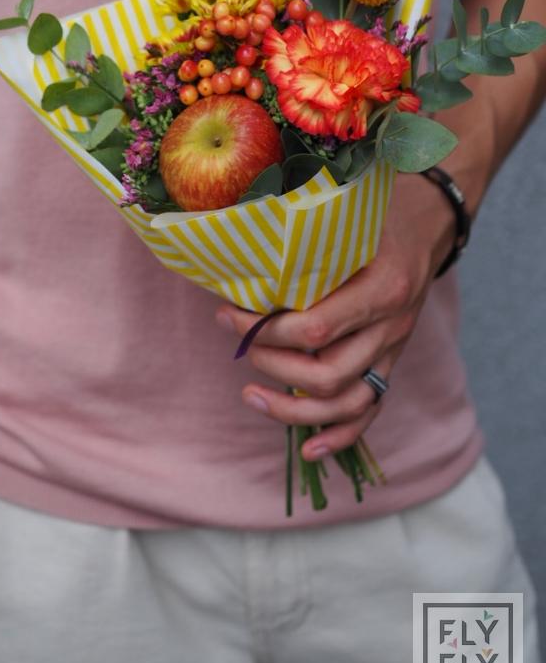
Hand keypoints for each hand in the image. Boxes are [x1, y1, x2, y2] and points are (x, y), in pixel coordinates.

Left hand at [217, 172, 455, 461]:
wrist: (432, 220)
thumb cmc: (382, 212)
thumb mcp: (348, 219)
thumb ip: (306, 245)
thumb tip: (238, 260)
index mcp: (381, 289)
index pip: (316, 329)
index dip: (266, 332)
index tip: (230, 316)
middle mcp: (391, 327)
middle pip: (327, 374)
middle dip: (272, 366)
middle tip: (239, 345)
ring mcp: (394, 349)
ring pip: (347, 403)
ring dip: (293, 410)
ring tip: (251, 396)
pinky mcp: (392, 362)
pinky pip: (371, 411)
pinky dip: (340, 436)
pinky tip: (308, 450)